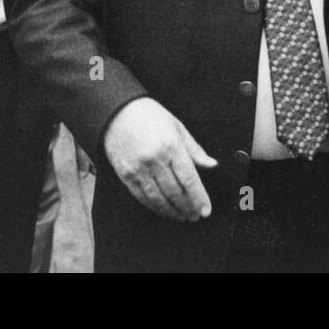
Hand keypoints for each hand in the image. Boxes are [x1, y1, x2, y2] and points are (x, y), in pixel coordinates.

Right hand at [103, 98, 217, 221]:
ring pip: (158, 198)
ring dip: (172, 211)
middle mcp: (155, 159)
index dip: (198, 197)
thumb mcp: (177, 127)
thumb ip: (195, 149)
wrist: (117, 112)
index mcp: (171, 146)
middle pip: (175, 192)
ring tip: (182, 216)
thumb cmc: (150, 116)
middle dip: (187, 207)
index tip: (205, 210)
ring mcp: (138, 169)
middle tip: (195, 216)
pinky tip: (164, 210)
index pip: (189, 179)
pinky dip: (154, 207)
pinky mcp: (125, 175)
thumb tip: (212, 164)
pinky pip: (142, 196)